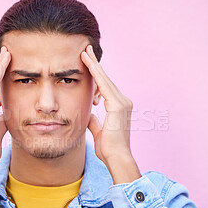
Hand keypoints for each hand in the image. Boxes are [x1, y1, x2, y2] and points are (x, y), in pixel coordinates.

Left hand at [81, 45, 135, 167]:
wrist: (116, 158)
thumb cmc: (108, 148)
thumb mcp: (98, 131)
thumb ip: (94, 121)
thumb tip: (88, 114)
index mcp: (118, 107)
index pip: (105, 87)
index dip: (96, 74)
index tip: (88, 63)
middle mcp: (123, 102)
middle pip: (106, 79)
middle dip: (95, 64)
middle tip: (86, 50)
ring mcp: (122, 102)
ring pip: (105, 79)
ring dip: (94, 65)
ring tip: (84, 52)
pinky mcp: (118, 105)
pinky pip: (104, 85)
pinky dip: (95, 73)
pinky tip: (88, 63)